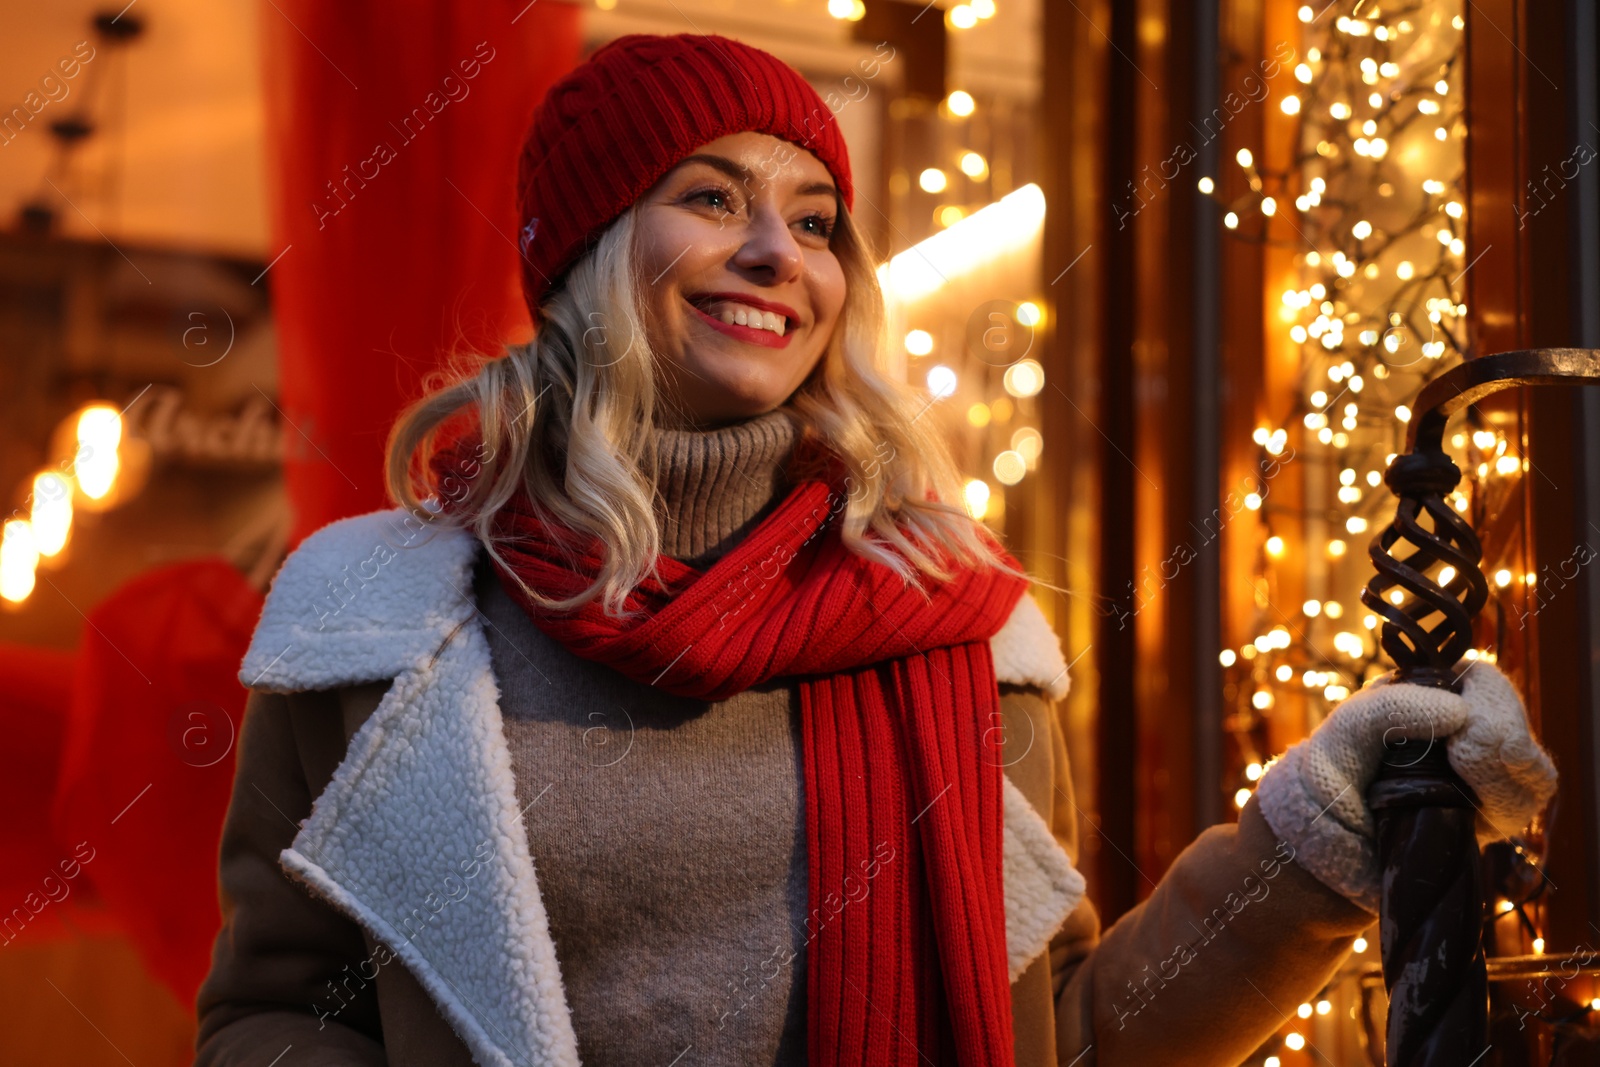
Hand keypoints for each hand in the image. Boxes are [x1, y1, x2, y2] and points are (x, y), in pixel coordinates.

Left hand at [1254, 658, 1556, 912]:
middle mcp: (1461, 738)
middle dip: (1503, 738)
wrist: (1315, 840)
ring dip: (1508, 775)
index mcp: (1429, 702)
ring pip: (1532, 771)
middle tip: (1466, 753)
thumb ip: (1390, 709)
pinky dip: (1507, 803)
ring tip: (1467, 779)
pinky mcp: (1482, 822)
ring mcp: (1476, 781)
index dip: (1492, 700)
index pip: (1485, 685)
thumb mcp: (1347, 730)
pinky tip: (1477, 811)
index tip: (1468, 725)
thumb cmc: (1328, 773)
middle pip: (1516, 727)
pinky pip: (1521, 809)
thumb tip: (1460, 712)